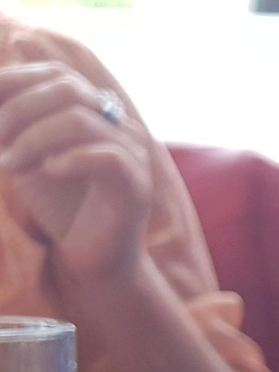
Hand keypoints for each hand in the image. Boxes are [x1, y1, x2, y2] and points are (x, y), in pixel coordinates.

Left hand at [0, 62, 152, 280]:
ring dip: (34, 139)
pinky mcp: (138, 187)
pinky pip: (108, 157)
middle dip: (20, 110)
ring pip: (81, 120)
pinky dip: (71, 160)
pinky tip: (50, 172)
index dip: (16, 82)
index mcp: (95, 113)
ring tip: (13, 166)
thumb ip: (11, 125)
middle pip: (68, 88)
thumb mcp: (24, 154)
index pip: (57, 74)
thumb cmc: (59, 207)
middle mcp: (119, 126)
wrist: (92, 261)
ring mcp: (133, 155)